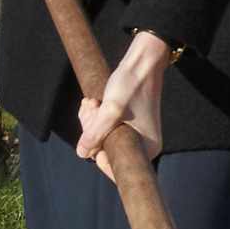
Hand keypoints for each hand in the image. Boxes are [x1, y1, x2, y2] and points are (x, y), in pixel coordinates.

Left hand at [75, 29, 173, 160]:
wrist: (143, 62)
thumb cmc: (132, 85)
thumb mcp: (110, 110)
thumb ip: (95, 134)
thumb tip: (82, 154)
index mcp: (147, 148)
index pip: (116, 166)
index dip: (97, 155)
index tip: (90, 136)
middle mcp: (143, 144)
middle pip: (107, 149)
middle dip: (92, 131)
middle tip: (91, 108)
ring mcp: (135, 133)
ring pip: (103, 137)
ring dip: (92, 120)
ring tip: (92, 102)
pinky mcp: (128, 123)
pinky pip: (106, 127)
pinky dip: (96, 116)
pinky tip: (93, 102)